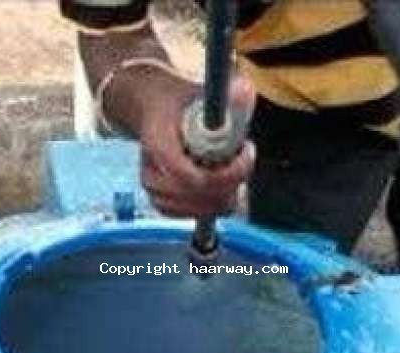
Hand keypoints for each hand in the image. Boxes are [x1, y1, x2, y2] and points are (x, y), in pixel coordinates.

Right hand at [139, 75, 256, 217]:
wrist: (152, 108)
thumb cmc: (179, 102)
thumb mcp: (202, 91)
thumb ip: (227, 95)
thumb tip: (246, 90)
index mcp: (158, 143)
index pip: (194, 176)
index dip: (229, 171)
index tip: (248, 150)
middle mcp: (151, 171)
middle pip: (200, 195)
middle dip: (231, 181)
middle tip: (243, 159)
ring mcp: (154, 189)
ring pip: (199, 208)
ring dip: (224, 193)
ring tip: (233, 169)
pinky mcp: (160, 201)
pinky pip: (192, 214)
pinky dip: (212, 203)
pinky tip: (221, 185)